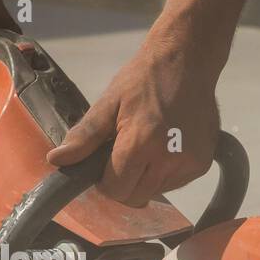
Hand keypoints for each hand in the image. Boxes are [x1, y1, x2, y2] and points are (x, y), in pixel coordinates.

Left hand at [46, 28, 220, 207]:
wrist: (187, 63)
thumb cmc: (145, 79)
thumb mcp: (109, 102)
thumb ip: (84, 136)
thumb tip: (57, 159)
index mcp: (140, 143)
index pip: (116, 189)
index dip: (104, 181)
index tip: (104, 164)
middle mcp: (168, 160)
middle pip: (136, 197)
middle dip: (123, 183)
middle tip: (122, 156)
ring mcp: (188, 164)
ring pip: (155, 192)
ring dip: (144, 179)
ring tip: (146, 147)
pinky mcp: (202, 165)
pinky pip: (175, 184)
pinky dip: (164, 173)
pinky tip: (165, 147)